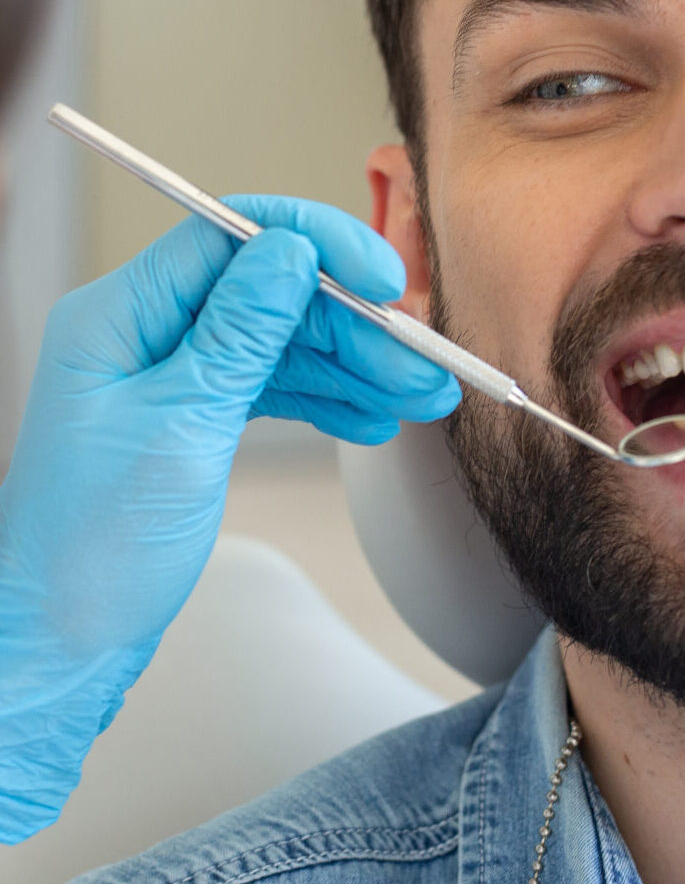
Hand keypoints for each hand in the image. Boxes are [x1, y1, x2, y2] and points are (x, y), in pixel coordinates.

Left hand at [0, 197, 457, 841]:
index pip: (232, 238)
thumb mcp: (180, 430)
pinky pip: (276, 388)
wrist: (61, 645)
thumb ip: (241, 335)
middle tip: (425, 366)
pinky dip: (329, 401)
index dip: (319, 246)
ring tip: (423, 399)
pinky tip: (375, 421)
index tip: (387, 278)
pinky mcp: (193, 420)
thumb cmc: (91, 550)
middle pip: (272, 295)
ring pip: (284, 344)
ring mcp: (171, 377)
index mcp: (118, 316)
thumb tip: (291, 250)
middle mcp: (144, 334)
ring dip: (358, 368)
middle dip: (356, 326)